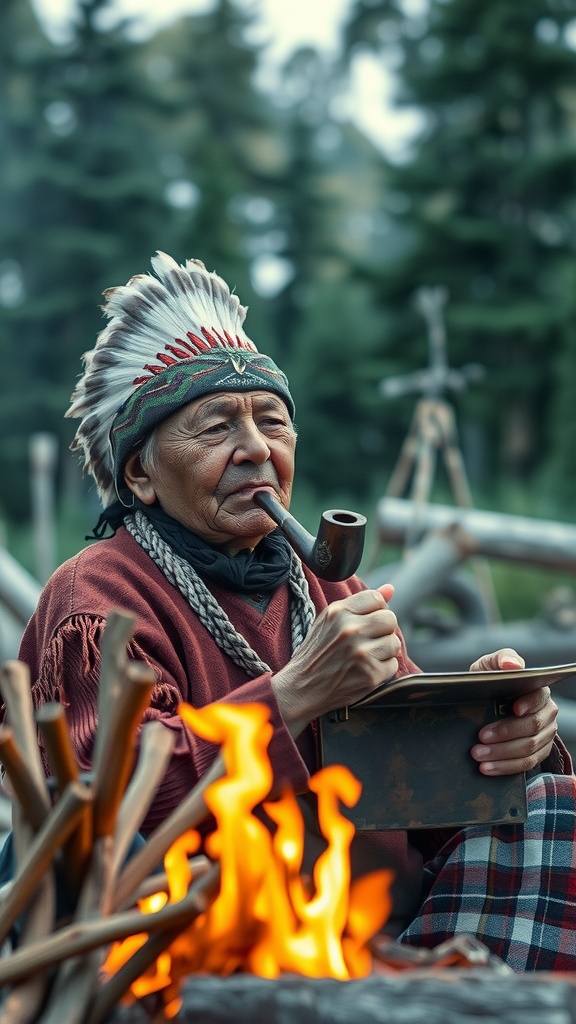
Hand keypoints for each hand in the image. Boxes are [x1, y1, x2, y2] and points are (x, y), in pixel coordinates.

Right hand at [271, 584, 399, 736]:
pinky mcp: (370, 675)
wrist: (301, 688)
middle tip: (370, 640)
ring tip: (366, 656)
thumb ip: (360, 603)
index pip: (377, 599)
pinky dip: (383, 669)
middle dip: (383, 630)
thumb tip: (391, 588)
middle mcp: (351, 630)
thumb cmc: (316, 653)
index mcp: (339, 612)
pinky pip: (393, 665)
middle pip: (390, 619)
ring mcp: (361, 653)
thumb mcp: (330, 620)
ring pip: (394, 642)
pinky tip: (366, 670)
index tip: (369, 621)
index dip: (377, 610)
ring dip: (384, 651)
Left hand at [469, 648, 558, 774]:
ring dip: (502, 754)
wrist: (482, 704)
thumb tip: (513, 665)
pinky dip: (505, 767)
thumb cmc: (488, 681)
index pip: (539, 697)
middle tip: (480, 738)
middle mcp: (546, 713)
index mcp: (538, 691)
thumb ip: (501, 659)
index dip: (529, 703)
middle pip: (532, 727)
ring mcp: (544, 735)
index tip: (514, 708)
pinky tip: (487, 769)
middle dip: (505, 734)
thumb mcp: (489, 666)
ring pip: (529, 749)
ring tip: (478, 755)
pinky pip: (526, 764)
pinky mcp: (537, 753)